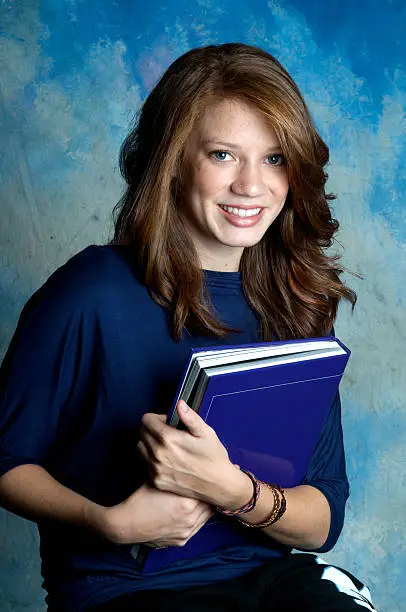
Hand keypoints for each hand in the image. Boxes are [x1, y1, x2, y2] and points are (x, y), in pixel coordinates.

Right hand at [99, 482, 213, 546]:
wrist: (126, 524)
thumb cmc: (141, 499)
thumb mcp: (158, 480)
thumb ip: (176, 473)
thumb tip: (188, 462)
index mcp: (188, 503)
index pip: (208, 491)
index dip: (208, 483)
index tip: (209, 476)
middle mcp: (191, 519)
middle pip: (210, 505)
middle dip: (208, 496)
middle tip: (207, 487)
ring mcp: (187, 532)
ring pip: (206, 517)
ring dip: (204, 508)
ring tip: (201, 498)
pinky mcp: (181, 541)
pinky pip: (196, 528)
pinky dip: (196, 519)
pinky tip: (190, 511)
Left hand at [137, 401, 251, 508]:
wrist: (218, 485)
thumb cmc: (213, 458)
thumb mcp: (206, 432)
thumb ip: (190, 416)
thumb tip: (179, 404)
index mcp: (169, 439)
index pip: (146, 420)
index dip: (157, 418)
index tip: (167, 422)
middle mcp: (158, 454)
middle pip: (142, 433)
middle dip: (152, 429)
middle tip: (168, 433)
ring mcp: (156, 469)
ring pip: (141, 448)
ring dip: (149, 443)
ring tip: (165, 446)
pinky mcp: (156, 481)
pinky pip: (146, 464)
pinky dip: (152, 459)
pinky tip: (167, 459)